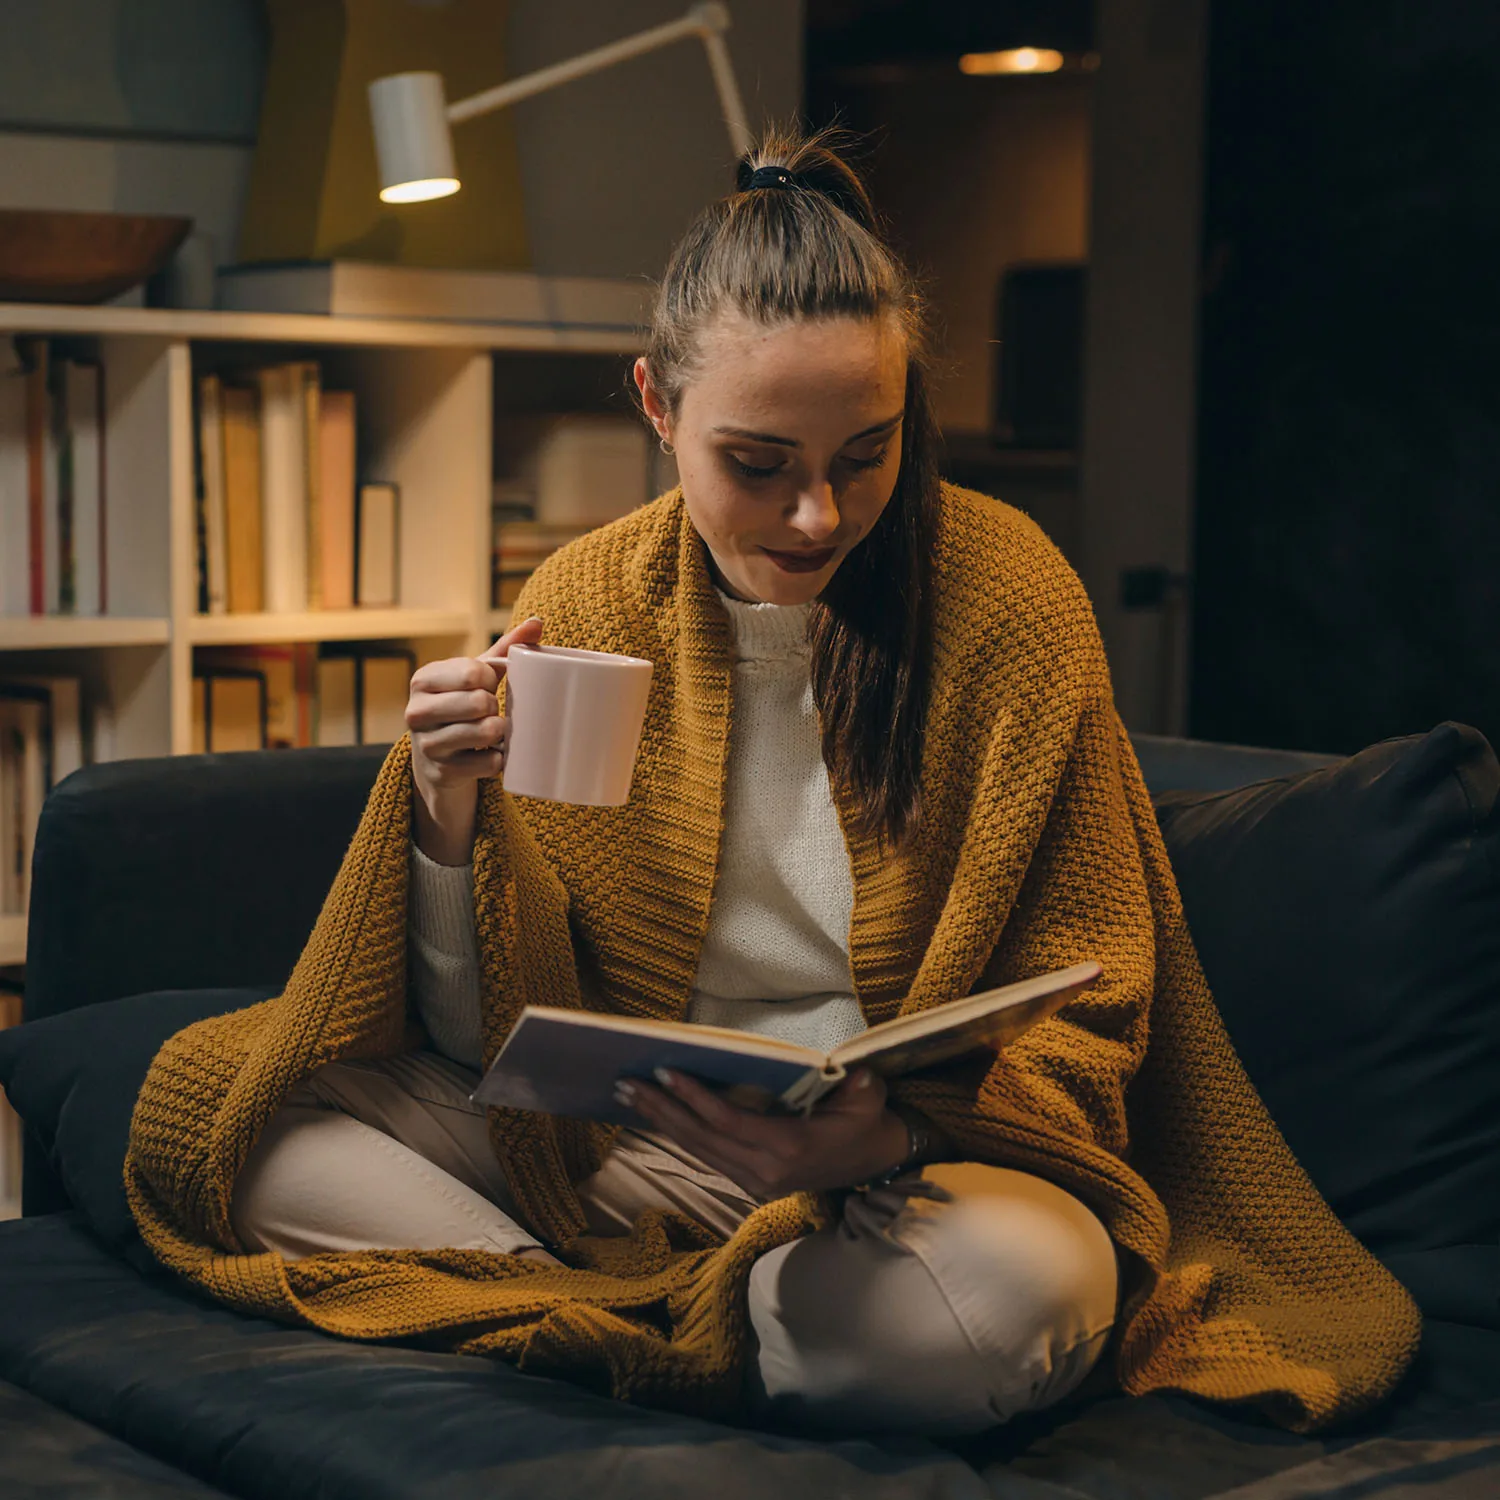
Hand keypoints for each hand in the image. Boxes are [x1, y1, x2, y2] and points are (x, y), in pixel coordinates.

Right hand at [406, 615, 543, 862]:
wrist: (437, 762)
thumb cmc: (461, 706)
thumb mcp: (475, 677)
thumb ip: (504, 649)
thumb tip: (537, 622)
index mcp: (423, 680)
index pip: (475, 672)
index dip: (492, 678)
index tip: (487, 685)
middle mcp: (416, 712)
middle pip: (480, 702)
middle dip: (495, 706)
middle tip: (489, 710)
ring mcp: (427, 745)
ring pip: (486, 732)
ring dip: (500, 732)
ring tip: (493, 730)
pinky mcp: (442, 773)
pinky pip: (490, 763)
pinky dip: (499, 759)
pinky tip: (491, 754)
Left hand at [616, 1067, 911, 1198]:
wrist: (875, 1164)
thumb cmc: (867, 1122)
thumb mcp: (868, 1097)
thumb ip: (855, 1083)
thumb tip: (836, 1067)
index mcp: (791, 1148)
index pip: (729, 1122)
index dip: (694, 1098)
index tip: (664, 1072)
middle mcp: (766, 1171)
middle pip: (702, 1138)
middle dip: (661, 1110)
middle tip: (624, 1084)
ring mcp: (756, 1181)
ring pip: (698, 1150)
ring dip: (662, 1122)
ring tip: (628, 1096)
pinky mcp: (750, 1182)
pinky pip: (707, 1156)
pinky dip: (679, 1134)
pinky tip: (656, 1116)